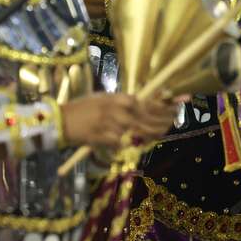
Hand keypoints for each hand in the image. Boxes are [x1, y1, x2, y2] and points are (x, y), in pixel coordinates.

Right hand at [62, 93, 184, 149]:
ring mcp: (114, 126)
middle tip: (174, 119)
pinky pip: (126, 143)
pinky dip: (132, 142)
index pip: (149, 102)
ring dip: (155, 132)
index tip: (178, 106)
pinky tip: (137, 140)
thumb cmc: (85, 107)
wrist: (62, 121)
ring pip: (142, 132)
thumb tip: (147, 102)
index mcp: (120, 98)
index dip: (166, 105)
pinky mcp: (107, 140)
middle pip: (150, 118)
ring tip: (163, 130)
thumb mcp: (106, 98)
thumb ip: (125, 101)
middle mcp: (119, 111)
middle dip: (165, 119)